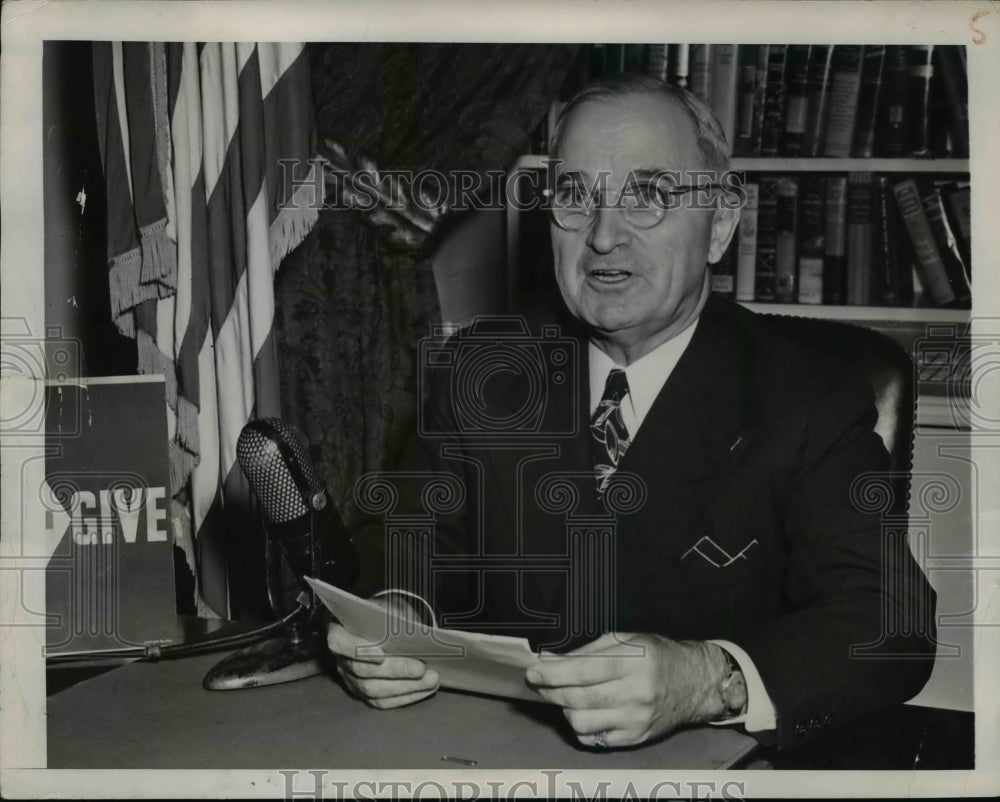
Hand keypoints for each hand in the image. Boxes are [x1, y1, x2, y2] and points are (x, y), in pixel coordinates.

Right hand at [325, 599, 439, 709]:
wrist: (381, 624)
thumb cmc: (382, 614)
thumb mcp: (386, 606)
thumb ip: (393, 616)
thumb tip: (414, 632)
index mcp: (339, 631)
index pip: (339, 642)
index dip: (358, 650)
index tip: (381, 655)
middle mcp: (341, 659)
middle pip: (362, 671)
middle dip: (395, 670)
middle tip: (420, 668)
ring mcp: (351, 679)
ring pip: (374, 690)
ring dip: (406, 686)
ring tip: (431, 679)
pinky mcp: (365, 694)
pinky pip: (383, 701)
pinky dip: (407, 696)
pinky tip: (427, 688)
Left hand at [525, 633, 729, 748]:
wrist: (694, 683)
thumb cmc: (657, 656)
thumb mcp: (627, 640)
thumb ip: (589, 651)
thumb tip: (553, 661)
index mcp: (634, 661)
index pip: (583, 670)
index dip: (552, 673)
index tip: (533, 672)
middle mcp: (636, 692)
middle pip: (578, 698)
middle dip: (550, 691)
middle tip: (539, 685)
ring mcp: (636, 719)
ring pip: (582, 722)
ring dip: (565, 710)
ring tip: (566, 698)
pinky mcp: (636, 737)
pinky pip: (595, 739)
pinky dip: (581, 728)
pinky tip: (584, 713)